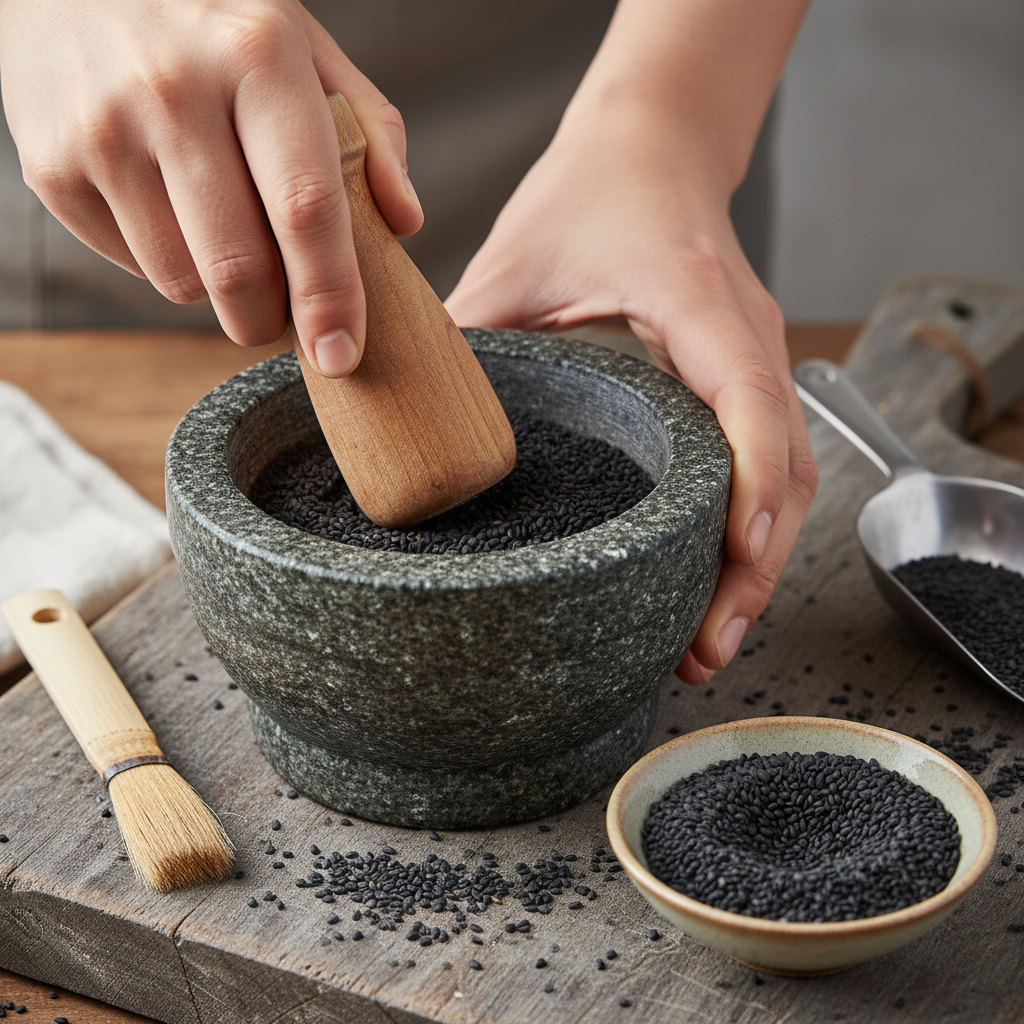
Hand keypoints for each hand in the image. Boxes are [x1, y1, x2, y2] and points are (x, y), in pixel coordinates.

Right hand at [0, 0, 422, 374]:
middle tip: (282, 312)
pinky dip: (165, 259)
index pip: (305, 208)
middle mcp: (172, 91)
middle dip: (271, 318)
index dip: (329, 296)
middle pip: (239, 269)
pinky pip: (133, 265)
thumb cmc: (209, 14)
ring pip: (183, 282)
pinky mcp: (52, 166)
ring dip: (217, 287)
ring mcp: (102, 130)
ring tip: (223, 232)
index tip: (341, 354)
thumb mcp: (301, 40)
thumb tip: (404, 220)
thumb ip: (370, 127)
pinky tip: (168, 206)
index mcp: (256, 57)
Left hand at [446, 101, 817, 683]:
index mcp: (696, 297)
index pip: (747, 394)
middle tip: (704, 649)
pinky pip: (769, 462)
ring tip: (710, 642)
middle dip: (755, 564)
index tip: (735, 552)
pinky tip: (715, 580)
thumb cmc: (589, 193)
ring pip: (790, 475)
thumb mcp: (515, 258)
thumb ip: (469, 337)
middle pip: (786, 463)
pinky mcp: (744, 377)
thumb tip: (404, 421)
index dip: (751, 478)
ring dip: (759, 563)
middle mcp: (745, 334)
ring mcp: (755, 357)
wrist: (652, 149)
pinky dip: (752, 527)